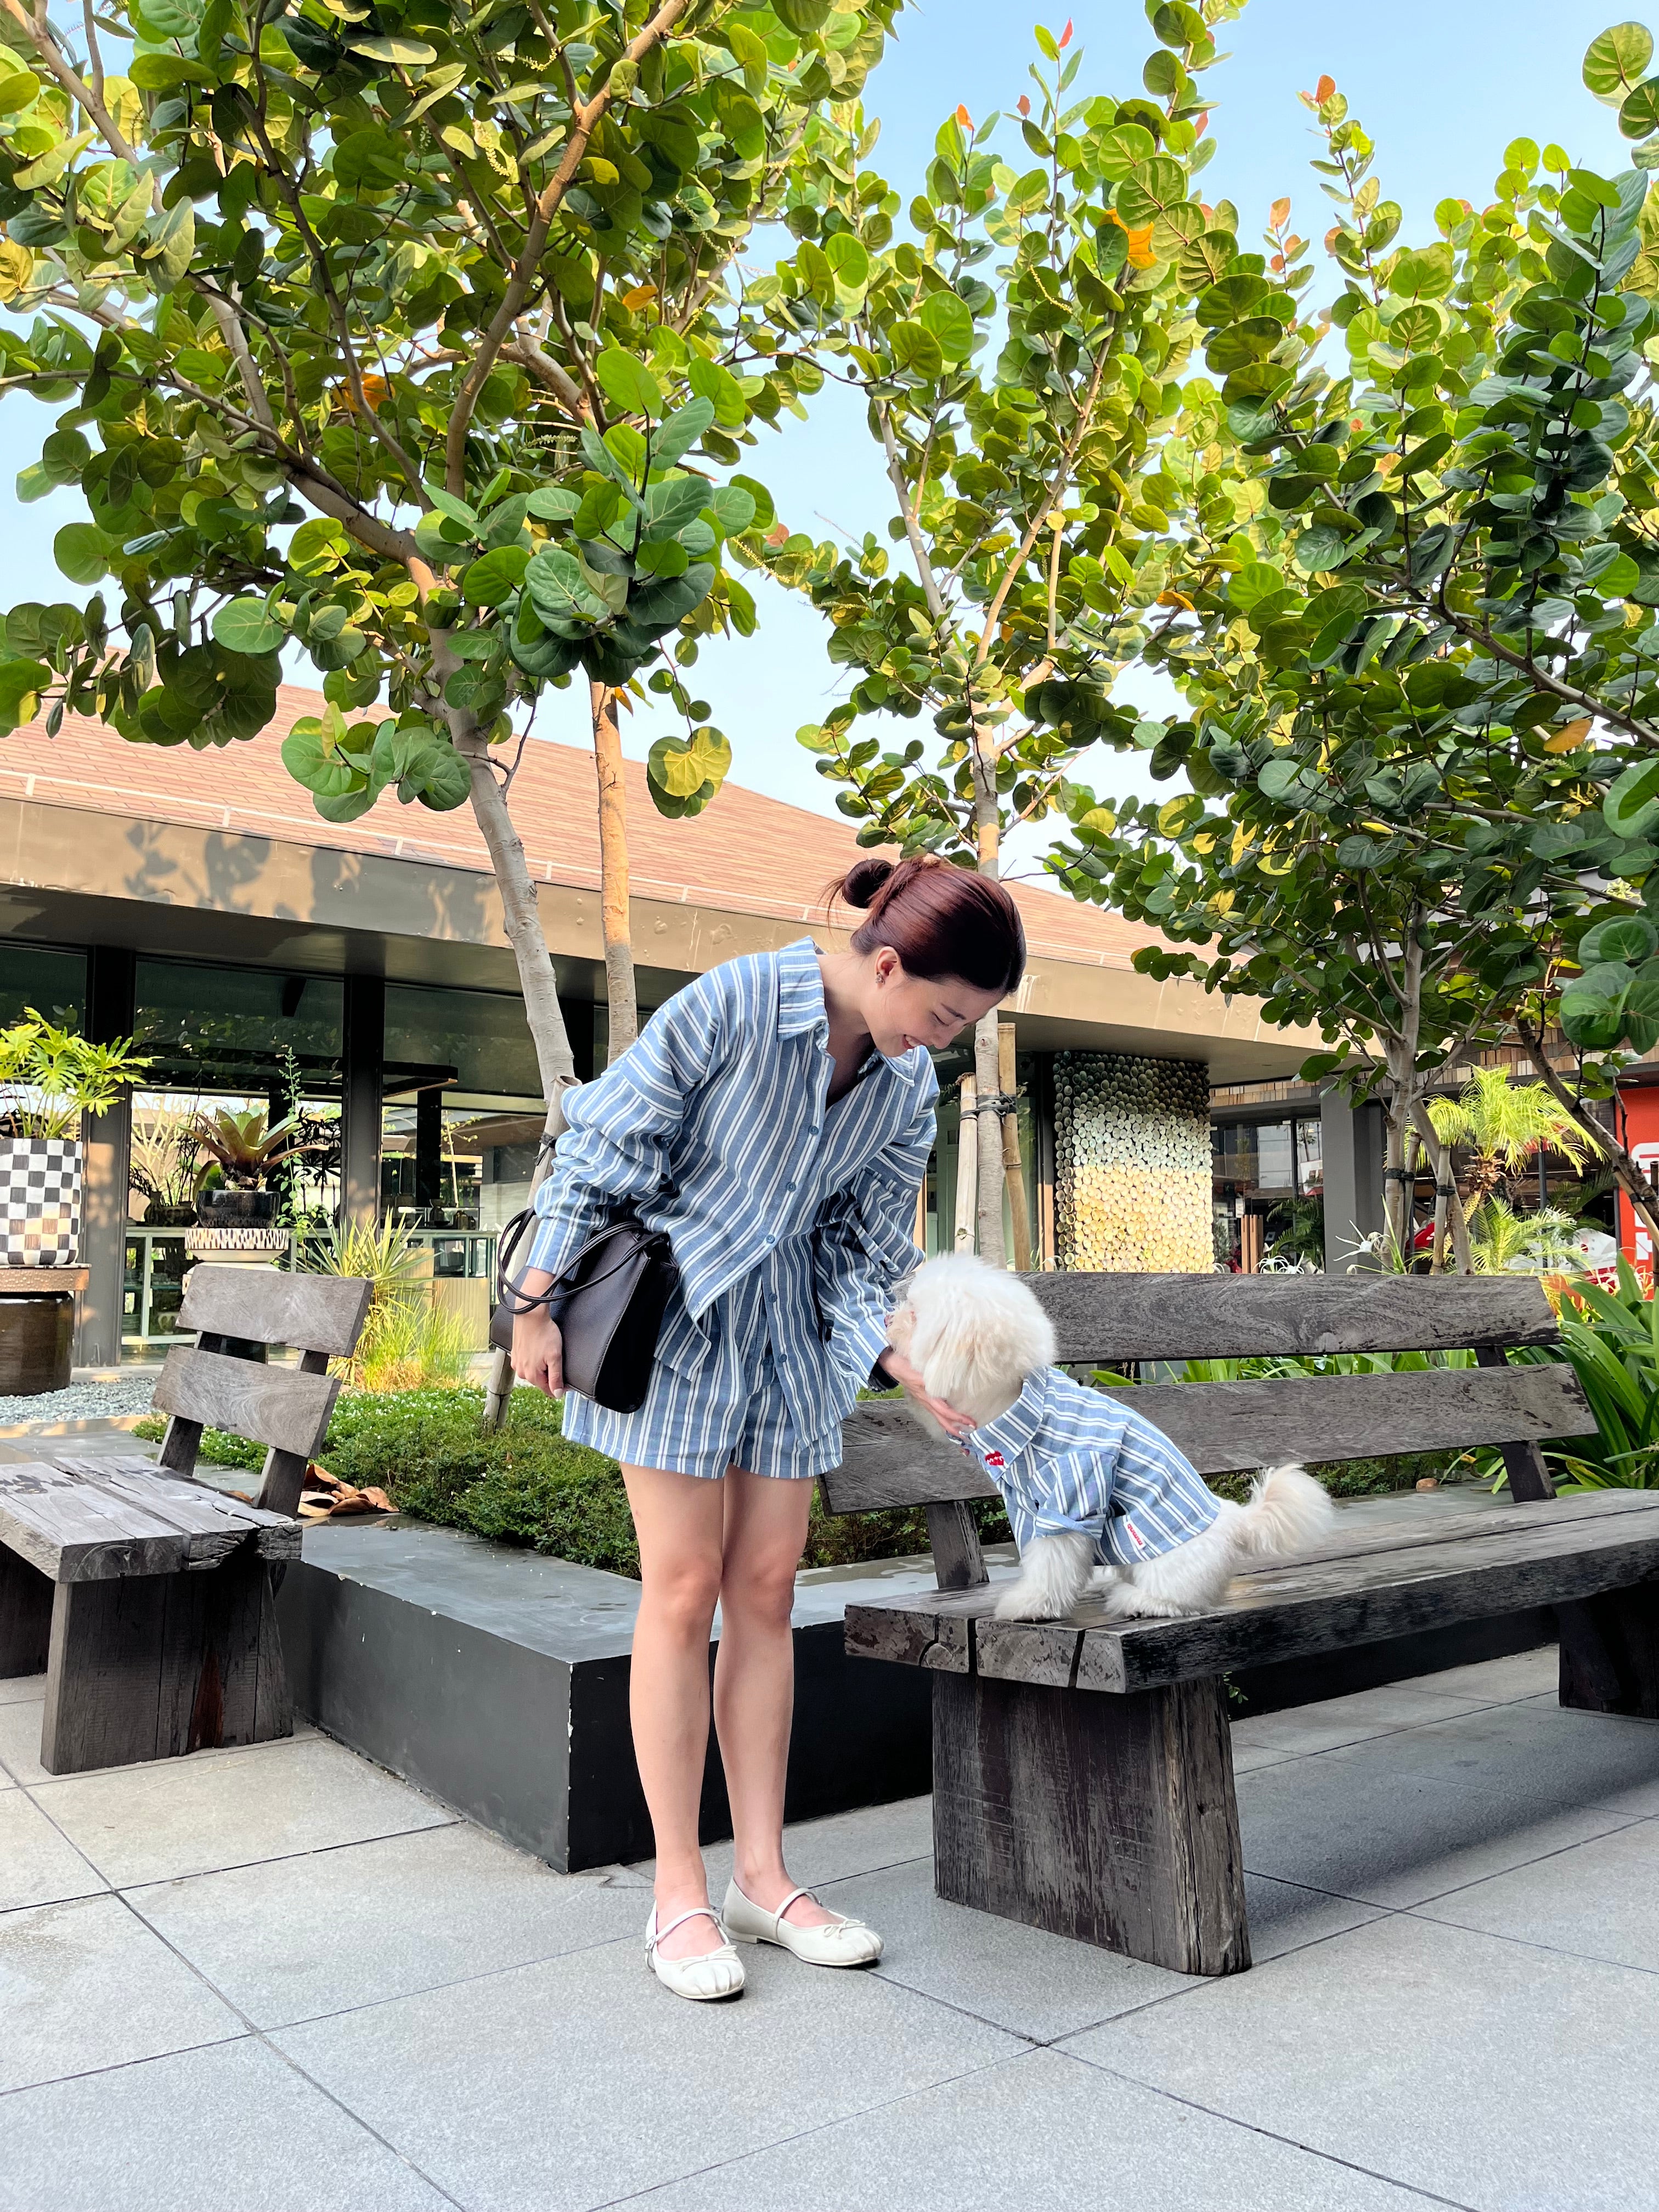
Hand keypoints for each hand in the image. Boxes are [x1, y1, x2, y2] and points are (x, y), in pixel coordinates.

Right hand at [511, 1272, 563, 1395]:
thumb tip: (557, 1394)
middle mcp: (521, 1372)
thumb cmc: (544, 1333)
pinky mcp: (515, 1354)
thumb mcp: (555, 1357)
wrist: (530, 1315)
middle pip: (541, 1381)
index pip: (548, 1390)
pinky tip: (539, 1350)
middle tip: (558, 1361)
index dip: (560, 1387)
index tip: (568, 1381)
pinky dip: (534, 1359)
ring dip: (542, 1367)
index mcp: (531, 1375)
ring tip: (548, 1353)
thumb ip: (556, 1377)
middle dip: (550, 1375)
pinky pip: (527, 1363)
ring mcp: (516, 1363)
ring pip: (534, 1372)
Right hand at [878, 1348, 975, 1440]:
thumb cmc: (908, 1365)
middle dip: (956, 1433)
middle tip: (969, 1440)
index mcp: (928, 1396)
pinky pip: (937, 1413)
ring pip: (940, 1419)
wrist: (894, 1365)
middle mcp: (927, 1402)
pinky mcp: (925, 1400)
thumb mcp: (922, 1370)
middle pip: (943, 1422)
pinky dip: (945, 1420)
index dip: (959, 1419)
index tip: (972, 1424)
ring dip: (951, 1429)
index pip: (946, 1412)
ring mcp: (925, 1402)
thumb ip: (936, 1374)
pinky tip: (951, 1421)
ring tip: (962, 1436)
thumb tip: (954, 1373)